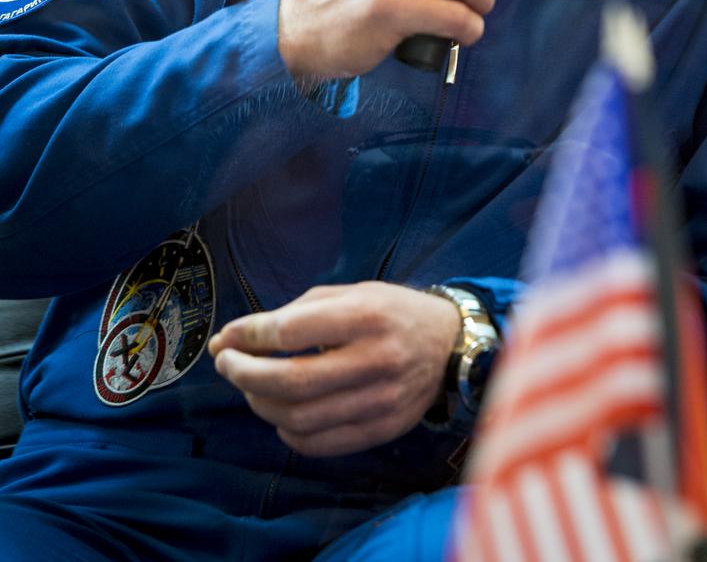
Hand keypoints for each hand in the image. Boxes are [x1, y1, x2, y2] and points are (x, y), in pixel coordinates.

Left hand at [208, 281, 459, 457]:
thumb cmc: (391, 311)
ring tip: (252, 387)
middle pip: (290, 381)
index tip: (227, 337)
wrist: (448, 344)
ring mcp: (381, 401)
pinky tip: (282, 412)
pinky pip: (320, 444)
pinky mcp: (383, 430)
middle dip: (244, 374)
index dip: (248, 336)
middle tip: (227, 363)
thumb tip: (234, 338)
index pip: (290, 332)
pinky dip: (288, 432)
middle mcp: (375, 360)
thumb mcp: (350, 293)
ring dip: (261, 404)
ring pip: (300, 418)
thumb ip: (294, 313)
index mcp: (366, 315)